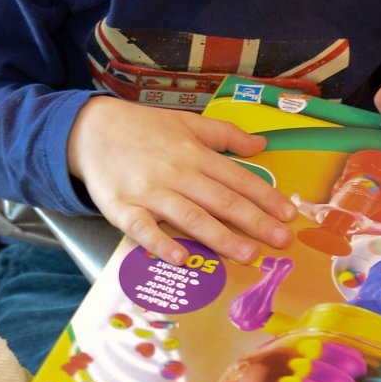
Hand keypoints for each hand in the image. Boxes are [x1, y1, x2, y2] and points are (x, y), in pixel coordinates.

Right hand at [66, 96, 295, 264]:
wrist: (91, 130)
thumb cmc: (143, 129)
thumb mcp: (186, 122)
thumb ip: (224, 135)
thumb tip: (261, 146)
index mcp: (194, 153)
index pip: (237, 178)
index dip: (265, 197)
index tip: (289, 215)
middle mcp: (176, 173)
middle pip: (221, 201)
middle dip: (254, 222)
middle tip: (281, 242)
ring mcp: (149, 192)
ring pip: (190, 217)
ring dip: (221, 238)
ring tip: (248, 255)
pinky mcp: (122, 209)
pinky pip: (144, 230)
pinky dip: (162, 245)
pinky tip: (181, 258)